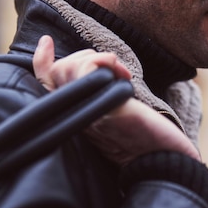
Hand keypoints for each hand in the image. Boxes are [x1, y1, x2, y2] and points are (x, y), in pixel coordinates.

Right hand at [32, 36, 200, 165]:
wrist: (166, 165)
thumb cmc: (150, 145)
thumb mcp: (122, 117)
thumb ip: (105, 102)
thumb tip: (108, 79)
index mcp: (78, 119)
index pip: (46, 87)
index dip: (41, 62)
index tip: (45, 42)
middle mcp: (77, 118)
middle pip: (56, 73)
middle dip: (84, 57)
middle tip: (113, 69)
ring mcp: (88, 113)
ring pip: (68, 68)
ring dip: (97, 59)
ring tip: (121, 73)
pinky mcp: (104, 108)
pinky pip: (87, 70)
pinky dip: (106, 61)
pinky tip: (125, 75)